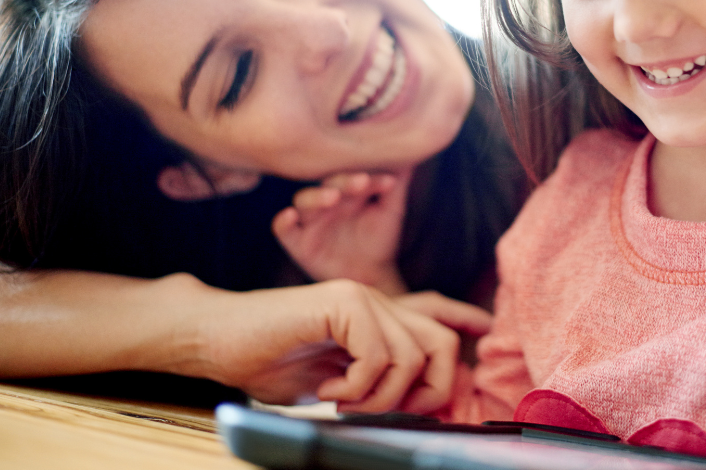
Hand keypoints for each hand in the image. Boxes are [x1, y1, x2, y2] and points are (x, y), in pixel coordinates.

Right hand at [191, 279, 490, 412]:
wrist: (216, 338)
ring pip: (412, 357)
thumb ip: (374, 381)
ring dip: (381, 398)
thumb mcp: (335, 380)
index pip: (438, 315)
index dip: (465, 322)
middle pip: (441, 345)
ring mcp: (361, 298)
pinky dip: (358, 387)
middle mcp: (377, 301)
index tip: (484, 331)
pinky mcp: (342, 303)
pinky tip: (329, 392)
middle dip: (429, 392)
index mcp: (378, 315)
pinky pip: (378, 354)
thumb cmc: (269, 361)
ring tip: (344, 403)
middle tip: (384, 411)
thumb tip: (419, 404)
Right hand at [273, 171, 408, 290]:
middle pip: (327, 183)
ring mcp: (311, 220)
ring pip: (303, 200)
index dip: (368, 176)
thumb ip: (397, 186)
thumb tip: (411, 154)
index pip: (353, 174)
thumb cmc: (379, 238)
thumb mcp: (392, 211)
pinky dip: (282, 221)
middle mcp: (326, 201)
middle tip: (361, 182)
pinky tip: (290, 216)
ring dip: (316, 197)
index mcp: (347, 189)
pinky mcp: (298, 242)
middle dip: (344, 182)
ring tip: (332, 198)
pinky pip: (282, 229)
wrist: (371, 275)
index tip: (388, 181)